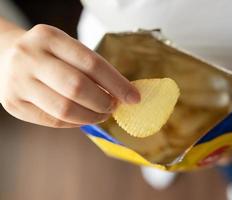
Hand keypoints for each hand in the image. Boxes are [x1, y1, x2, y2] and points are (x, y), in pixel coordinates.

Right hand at [0, 24, 139, 127]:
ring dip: (91, 116)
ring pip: (65, 109)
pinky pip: (53, 120)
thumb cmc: (48, 54)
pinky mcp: (14, 104)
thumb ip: (90, 68)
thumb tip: (121, 94)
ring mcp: (18, 82)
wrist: (5, 57)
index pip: (92, 63)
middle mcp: (30, 57)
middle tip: (114, 106)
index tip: (134, 97)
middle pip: (77, 87)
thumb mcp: (66, 49)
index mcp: (49, 37)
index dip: (117, 83)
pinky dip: (75, 122)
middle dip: (103, 102)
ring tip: (102, 113)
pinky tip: (84, 117)